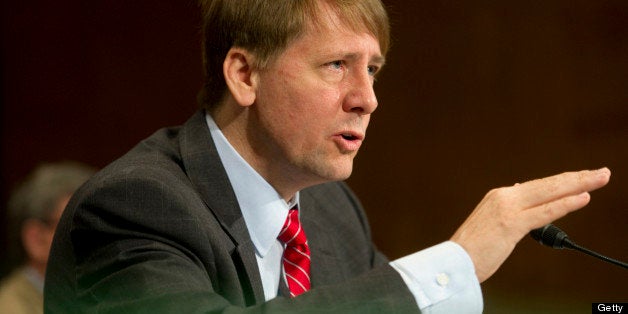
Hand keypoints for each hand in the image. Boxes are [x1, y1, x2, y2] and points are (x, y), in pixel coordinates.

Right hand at [450, 168, 610, 282]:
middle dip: (577, 177)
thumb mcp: (490, 223)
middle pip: (548, 184)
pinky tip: (583, 197)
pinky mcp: (511, 224)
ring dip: (579, 185)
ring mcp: (507, 208)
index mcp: (499, 196)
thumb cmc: (472, 248)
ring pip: (550, 193)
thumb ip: (508, 208)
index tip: (582, 178)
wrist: (454, 261)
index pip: (539, 186)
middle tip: (601, 173)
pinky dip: (565, 204)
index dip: (563, 182)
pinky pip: (544, 212)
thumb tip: (521, 192)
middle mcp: (504, 196)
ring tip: (600, 178)